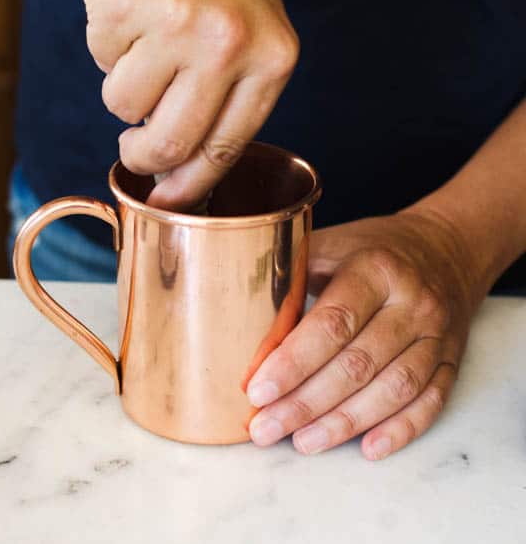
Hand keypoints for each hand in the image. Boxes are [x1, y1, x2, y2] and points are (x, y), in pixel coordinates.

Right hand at [84, 0, 297, 209]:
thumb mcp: (251, 31)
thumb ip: (228, 101)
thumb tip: (176, 182)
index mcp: (273, 55)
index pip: (226, 148)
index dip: (190, 185)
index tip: (166, 200)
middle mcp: (229, 40)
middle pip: (171, 142)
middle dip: (143, 157)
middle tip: (132, 151)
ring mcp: (176, 19)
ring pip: (124, 105)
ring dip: (125, 85)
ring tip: (145, 40)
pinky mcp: (124, 2)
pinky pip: (99, 61)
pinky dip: (106, 45)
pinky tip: (131, 7)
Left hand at [246, 208, 479, 458]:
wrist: (446, 247)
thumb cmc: (374, 248)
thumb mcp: (335, 244)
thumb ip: (293, 274)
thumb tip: (240, 316)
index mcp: (375, 268)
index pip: (333, 323)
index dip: (293, 361)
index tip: (257, 390)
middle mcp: (412, 303)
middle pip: (358, 364)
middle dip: (306, 402)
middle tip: (265, 428)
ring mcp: (437, 335)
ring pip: (393, 389)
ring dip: (345, 423)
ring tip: (302, 442)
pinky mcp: (452, 360)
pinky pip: (430, 402)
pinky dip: (399, 430)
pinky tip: (367, 447)